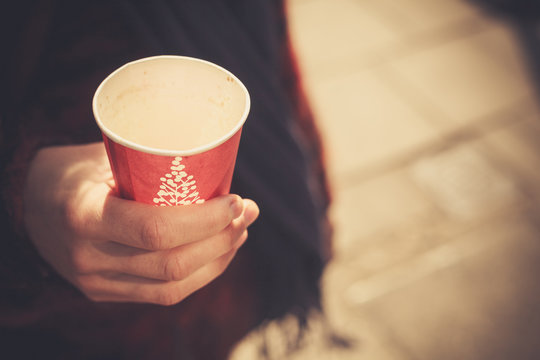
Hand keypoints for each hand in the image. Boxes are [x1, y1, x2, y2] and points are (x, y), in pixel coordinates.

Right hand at [23, 143, 258, 304]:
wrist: (29, 204)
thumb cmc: (74, 170)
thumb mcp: (105, 156)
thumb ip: (151, 166)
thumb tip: (215, 163)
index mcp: (84, 215)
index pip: (155, 229)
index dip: (206, 219)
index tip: (235, 199)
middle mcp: (88, 257)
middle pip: (171, 264)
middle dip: (221, 239)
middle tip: (248, 211)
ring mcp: (95, 281)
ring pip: (172, 286)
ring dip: (218, 259)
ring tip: (241, 231)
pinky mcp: (105, 292)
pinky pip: (162, 295)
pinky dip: (199, 275)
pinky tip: (219, 254)